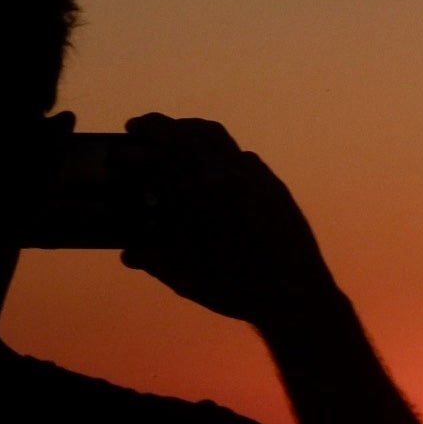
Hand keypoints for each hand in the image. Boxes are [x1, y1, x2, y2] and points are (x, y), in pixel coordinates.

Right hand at [119, 114, 341, 327]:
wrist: (298, 296)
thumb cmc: (239, 292)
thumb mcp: (187, 279)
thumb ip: (154, 260)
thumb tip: (128, 254)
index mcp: (204, 194)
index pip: (163, 151)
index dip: (138, 144)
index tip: (123, 142)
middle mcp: (231, 175)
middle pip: (187, 131)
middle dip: (159, 126)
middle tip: (140, 129)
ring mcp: (255, 176)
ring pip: (216, 135)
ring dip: (188, 131)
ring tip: (172, 139)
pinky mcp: (273, 184)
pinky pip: (240, 155)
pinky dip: (216, 153)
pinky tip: (210, 170)